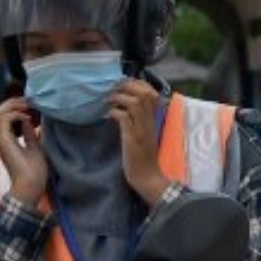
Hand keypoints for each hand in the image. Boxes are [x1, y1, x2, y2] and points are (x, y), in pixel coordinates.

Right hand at [0, 98, 47, 204]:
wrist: (31, 186)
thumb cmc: (34, 172)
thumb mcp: (35, 147)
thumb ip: (30, 134)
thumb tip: (29, 121)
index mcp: (7, 140)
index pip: (3, 117)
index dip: (14, 107)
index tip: (30, 105)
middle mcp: (1, 139)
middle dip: (11, 103)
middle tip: (28, 102)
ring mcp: (1, 140)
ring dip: (12, 107)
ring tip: (27, 107)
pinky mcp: (4, 142)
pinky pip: (3, 121)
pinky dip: (15, 115)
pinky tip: (27, 118)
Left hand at [106, 80, 168, 203]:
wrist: (147, 176)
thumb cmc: (143, 156)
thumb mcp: (142, 133)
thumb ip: (138, 119)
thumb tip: (122, 105)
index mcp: (153, 119)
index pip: (151, 92)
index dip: (137, 83)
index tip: (123, 85)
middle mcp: (149, 121)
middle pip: (144, 93)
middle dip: (126, 86)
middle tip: (113, 90)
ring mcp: (142, 129)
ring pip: (135, 102)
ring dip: (118, 98)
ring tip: (108, 101)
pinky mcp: (133, 138)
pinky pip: (124, 117)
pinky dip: (113, 113)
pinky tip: (106, 116)